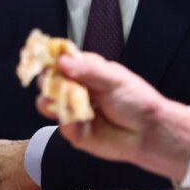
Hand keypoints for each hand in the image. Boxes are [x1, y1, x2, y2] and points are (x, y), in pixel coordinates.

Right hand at [35, 52, 189, 180]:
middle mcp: (76, 88)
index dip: (49, 59)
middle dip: (46, 81)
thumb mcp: (113, 78)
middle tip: (51, 81)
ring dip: (50, 100)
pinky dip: (67, 120)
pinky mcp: (74, 131)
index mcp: (85, 71)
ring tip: (63, 100)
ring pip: (47, 103)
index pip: (60, 61)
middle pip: (49, 81)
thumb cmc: (136, 99)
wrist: (148, 131)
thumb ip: (87, 70)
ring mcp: (73, 110)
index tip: (40, 58)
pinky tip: (79, 118)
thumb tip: (61, 61)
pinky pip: (61, 124)